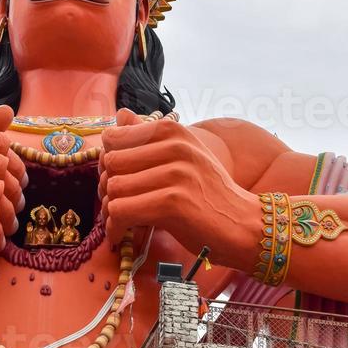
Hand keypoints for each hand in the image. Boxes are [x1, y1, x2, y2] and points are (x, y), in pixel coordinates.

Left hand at [99, 108, 260, 268]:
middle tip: (115, 205)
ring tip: (120, 222)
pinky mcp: (173, 203)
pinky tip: (122, 234)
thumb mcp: (184, 155)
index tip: (115, 181)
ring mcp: (175, 173)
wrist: (243, 224)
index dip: (106, 163)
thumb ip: (150, 135)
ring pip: (113, 188)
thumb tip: (122, 113)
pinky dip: (115, 227)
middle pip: (110, 163)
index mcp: (172, 130)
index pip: (113, 138)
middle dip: (105, 188)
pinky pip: (122, 211)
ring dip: (110, 211)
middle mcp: (174, 146)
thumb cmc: (208, 192)